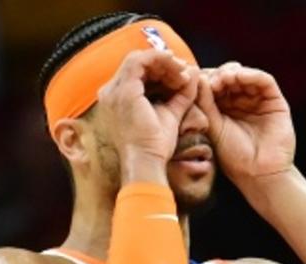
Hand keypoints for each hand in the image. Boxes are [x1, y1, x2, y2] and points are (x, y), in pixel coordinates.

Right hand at [97, 49, 199, 181]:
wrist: (147, 162)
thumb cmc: (155, 146)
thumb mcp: (170, 114)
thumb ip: (181, 94)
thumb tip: (194, 72)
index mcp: (117, 100)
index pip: (138, 74)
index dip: (161, 71)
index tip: (182, 78)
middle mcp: (111, 93)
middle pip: (138, 64)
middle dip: (164, 65)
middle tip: (184, 73)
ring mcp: (115, 90)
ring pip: (140, 59)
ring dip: (165, 63)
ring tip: (183, 74)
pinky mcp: (124, 89)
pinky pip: (142, 61)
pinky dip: (162, 61)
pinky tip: (178, 70)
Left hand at [198, 63, 295, 194]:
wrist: (258, 173)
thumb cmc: (234, 156)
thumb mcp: (213, 126)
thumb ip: (205, 103)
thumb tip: (197, 77)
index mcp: (224, 107)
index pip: (214, 84)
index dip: (205, 79)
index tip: (195, 80)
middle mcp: (241, 101)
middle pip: (230, 76)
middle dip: (219, 74)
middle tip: (210, 79)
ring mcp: (258, 99)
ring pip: (246, 75)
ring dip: (233, 73)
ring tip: (223, 78)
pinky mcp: (275, 100)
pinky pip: (264, 80)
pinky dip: (251, 74)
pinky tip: (239, 77)